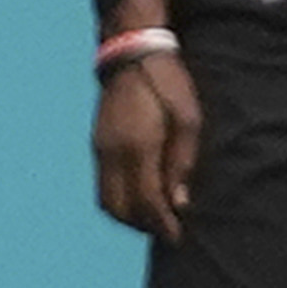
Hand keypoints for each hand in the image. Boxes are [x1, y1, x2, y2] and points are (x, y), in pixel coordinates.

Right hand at [93, 48, 202, 238]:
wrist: (133, 50)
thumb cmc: (169, 83)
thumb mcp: (188, 119)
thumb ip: (183, 163)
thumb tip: (180, 203)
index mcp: (137, 146)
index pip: (146, 201)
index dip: (163, 224)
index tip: (179, 237)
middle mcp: (113, 152)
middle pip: (120, 209)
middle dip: (144, 226)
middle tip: (168, 231)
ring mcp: (101, 148)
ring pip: (106, 201)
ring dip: (129, 218)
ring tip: (154, 219)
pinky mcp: (97, 143)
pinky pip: (102, 186)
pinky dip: (119, 201)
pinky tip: (139, 198)